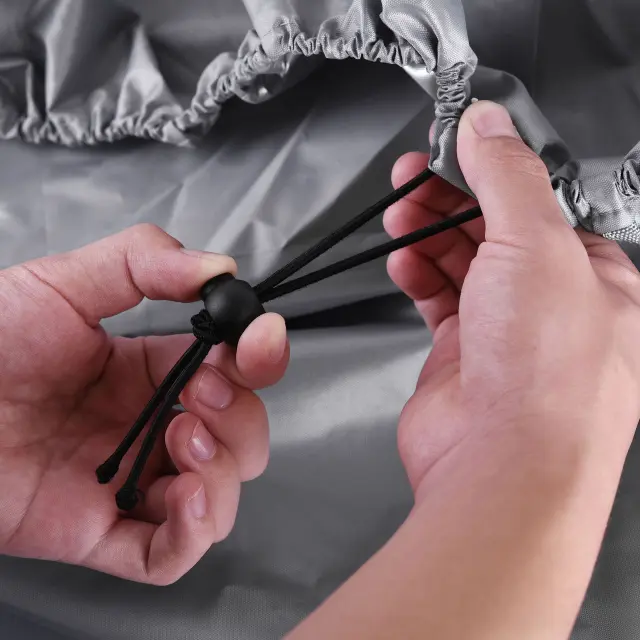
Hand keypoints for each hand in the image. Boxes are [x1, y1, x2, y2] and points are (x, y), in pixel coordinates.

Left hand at [0, 224, 288, 584]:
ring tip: (182, 439)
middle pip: (238, 439)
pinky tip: (185, 495)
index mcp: (149, 373)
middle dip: (239, 417)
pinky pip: (169, 556)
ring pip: (219, 497)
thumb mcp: (62, 285)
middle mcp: (149, 429)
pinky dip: (195, 531)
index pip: (231, 373)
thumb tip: (220, 269)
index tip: (258, 344)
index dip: (258, 361)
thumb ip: (142, 263)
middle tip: (200, 394)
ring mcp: (129, 483)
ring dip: (223, 470)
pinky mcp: (99, 534)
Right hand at [384, 101, 639, 499]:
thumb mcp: (537, 245)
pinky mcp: (461, 355)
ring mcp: (505, 332)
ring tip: (400, 214)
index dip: (497, 171)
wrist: (500, 464)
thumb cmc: (546, 373)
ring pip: (462, 263)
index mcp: (593, 277)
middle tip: (413, 176)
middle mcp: (552, 305)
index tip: (456, 146)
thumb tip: (488, 124)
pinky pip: (437, 299)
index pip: (542, 205)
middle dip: (452, 199)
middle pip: (496, 230)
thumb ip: (508, 177)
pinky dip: (417, 274)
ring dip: (429, 234)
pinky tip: (403, 260)